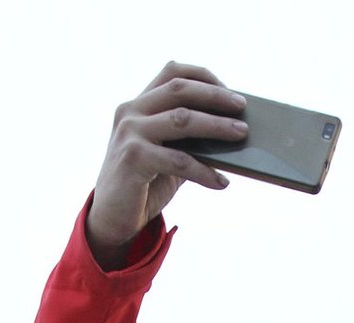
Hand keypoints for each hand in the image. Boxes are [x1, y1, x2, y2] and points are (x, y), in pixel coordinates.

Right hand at [86, 63, 248, 266]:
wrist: (111, 219)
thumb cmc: (144, 185)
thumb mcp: (167, 155)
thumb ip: (189, 140)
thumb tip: (232, 133)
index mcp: (138, 104)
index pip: (172, 72)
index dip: (203, 76)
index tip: (229, 90)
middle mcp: (131, 111)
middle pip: (180, 89)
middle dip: (215, 96)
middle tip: (242, 107)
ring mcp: (130, 133)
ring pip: (182, 120)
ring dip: (216, 126)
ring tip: (241, 134)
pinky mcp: (132, 159)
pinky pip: (178, 160)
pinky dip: (204, 171)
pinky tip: (221, 182)